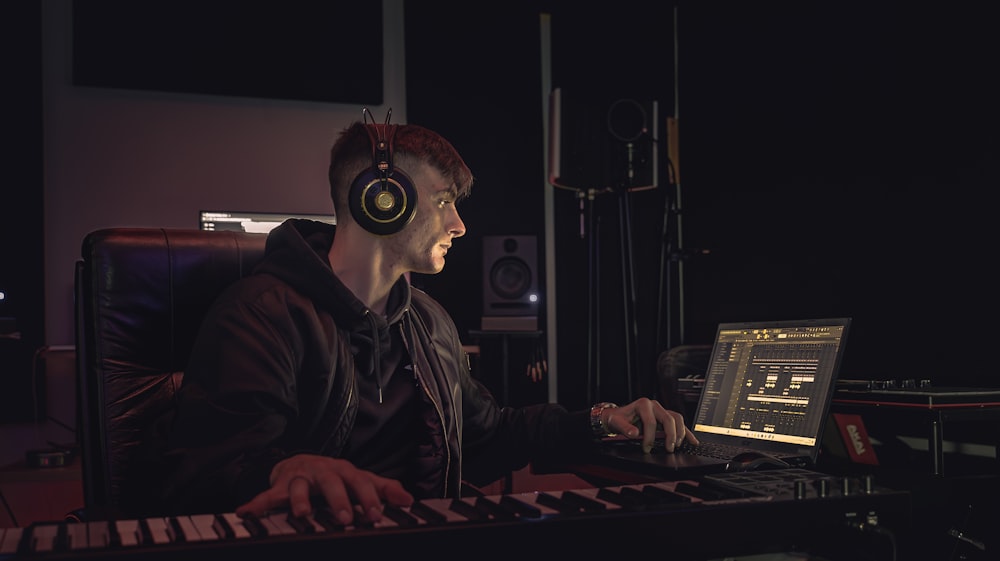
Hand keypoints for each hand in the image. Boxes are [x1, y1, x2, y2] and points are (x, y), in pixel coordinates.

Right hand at [235, 453, 413, 523]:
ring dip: (300, 500)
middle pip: (332, 483)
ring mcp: (301, 476)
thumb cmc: (335, 476)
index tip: (376, 516)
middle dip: (339, 501)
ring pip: (299, 487)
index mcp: (346, 471)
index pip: (361, 483)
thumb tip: (410, 500)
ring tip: (302, 514)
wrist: (301, 461)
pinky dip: (256, 504)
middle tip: (345, 519)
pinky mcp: (280, 484)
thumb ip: (384, 489)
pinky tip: (245, 512)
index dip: (369, 499)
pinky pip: (267, 495)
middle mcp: (324, 471)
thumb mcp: (360, 480)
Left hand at [603, 397, 698, 453]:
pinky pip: (679, 423)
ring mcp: (661, 411)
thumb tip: (634, 433)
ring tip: (677, 445)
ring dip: (680, 433)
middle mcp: (654, 406)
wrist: (618, 416)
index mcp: (643, 404)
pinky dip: (686, 432)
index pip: (651, 421)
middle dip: (670, 435)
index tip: (647, 448)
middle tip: (668, 448)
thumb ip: (624, 428)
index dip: (650, 437)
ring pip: (677, 419)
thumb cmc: (617, 418)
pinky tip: (692, 441)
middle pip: (668, 419)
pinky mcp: (665, 418)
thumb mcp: (616, 422)